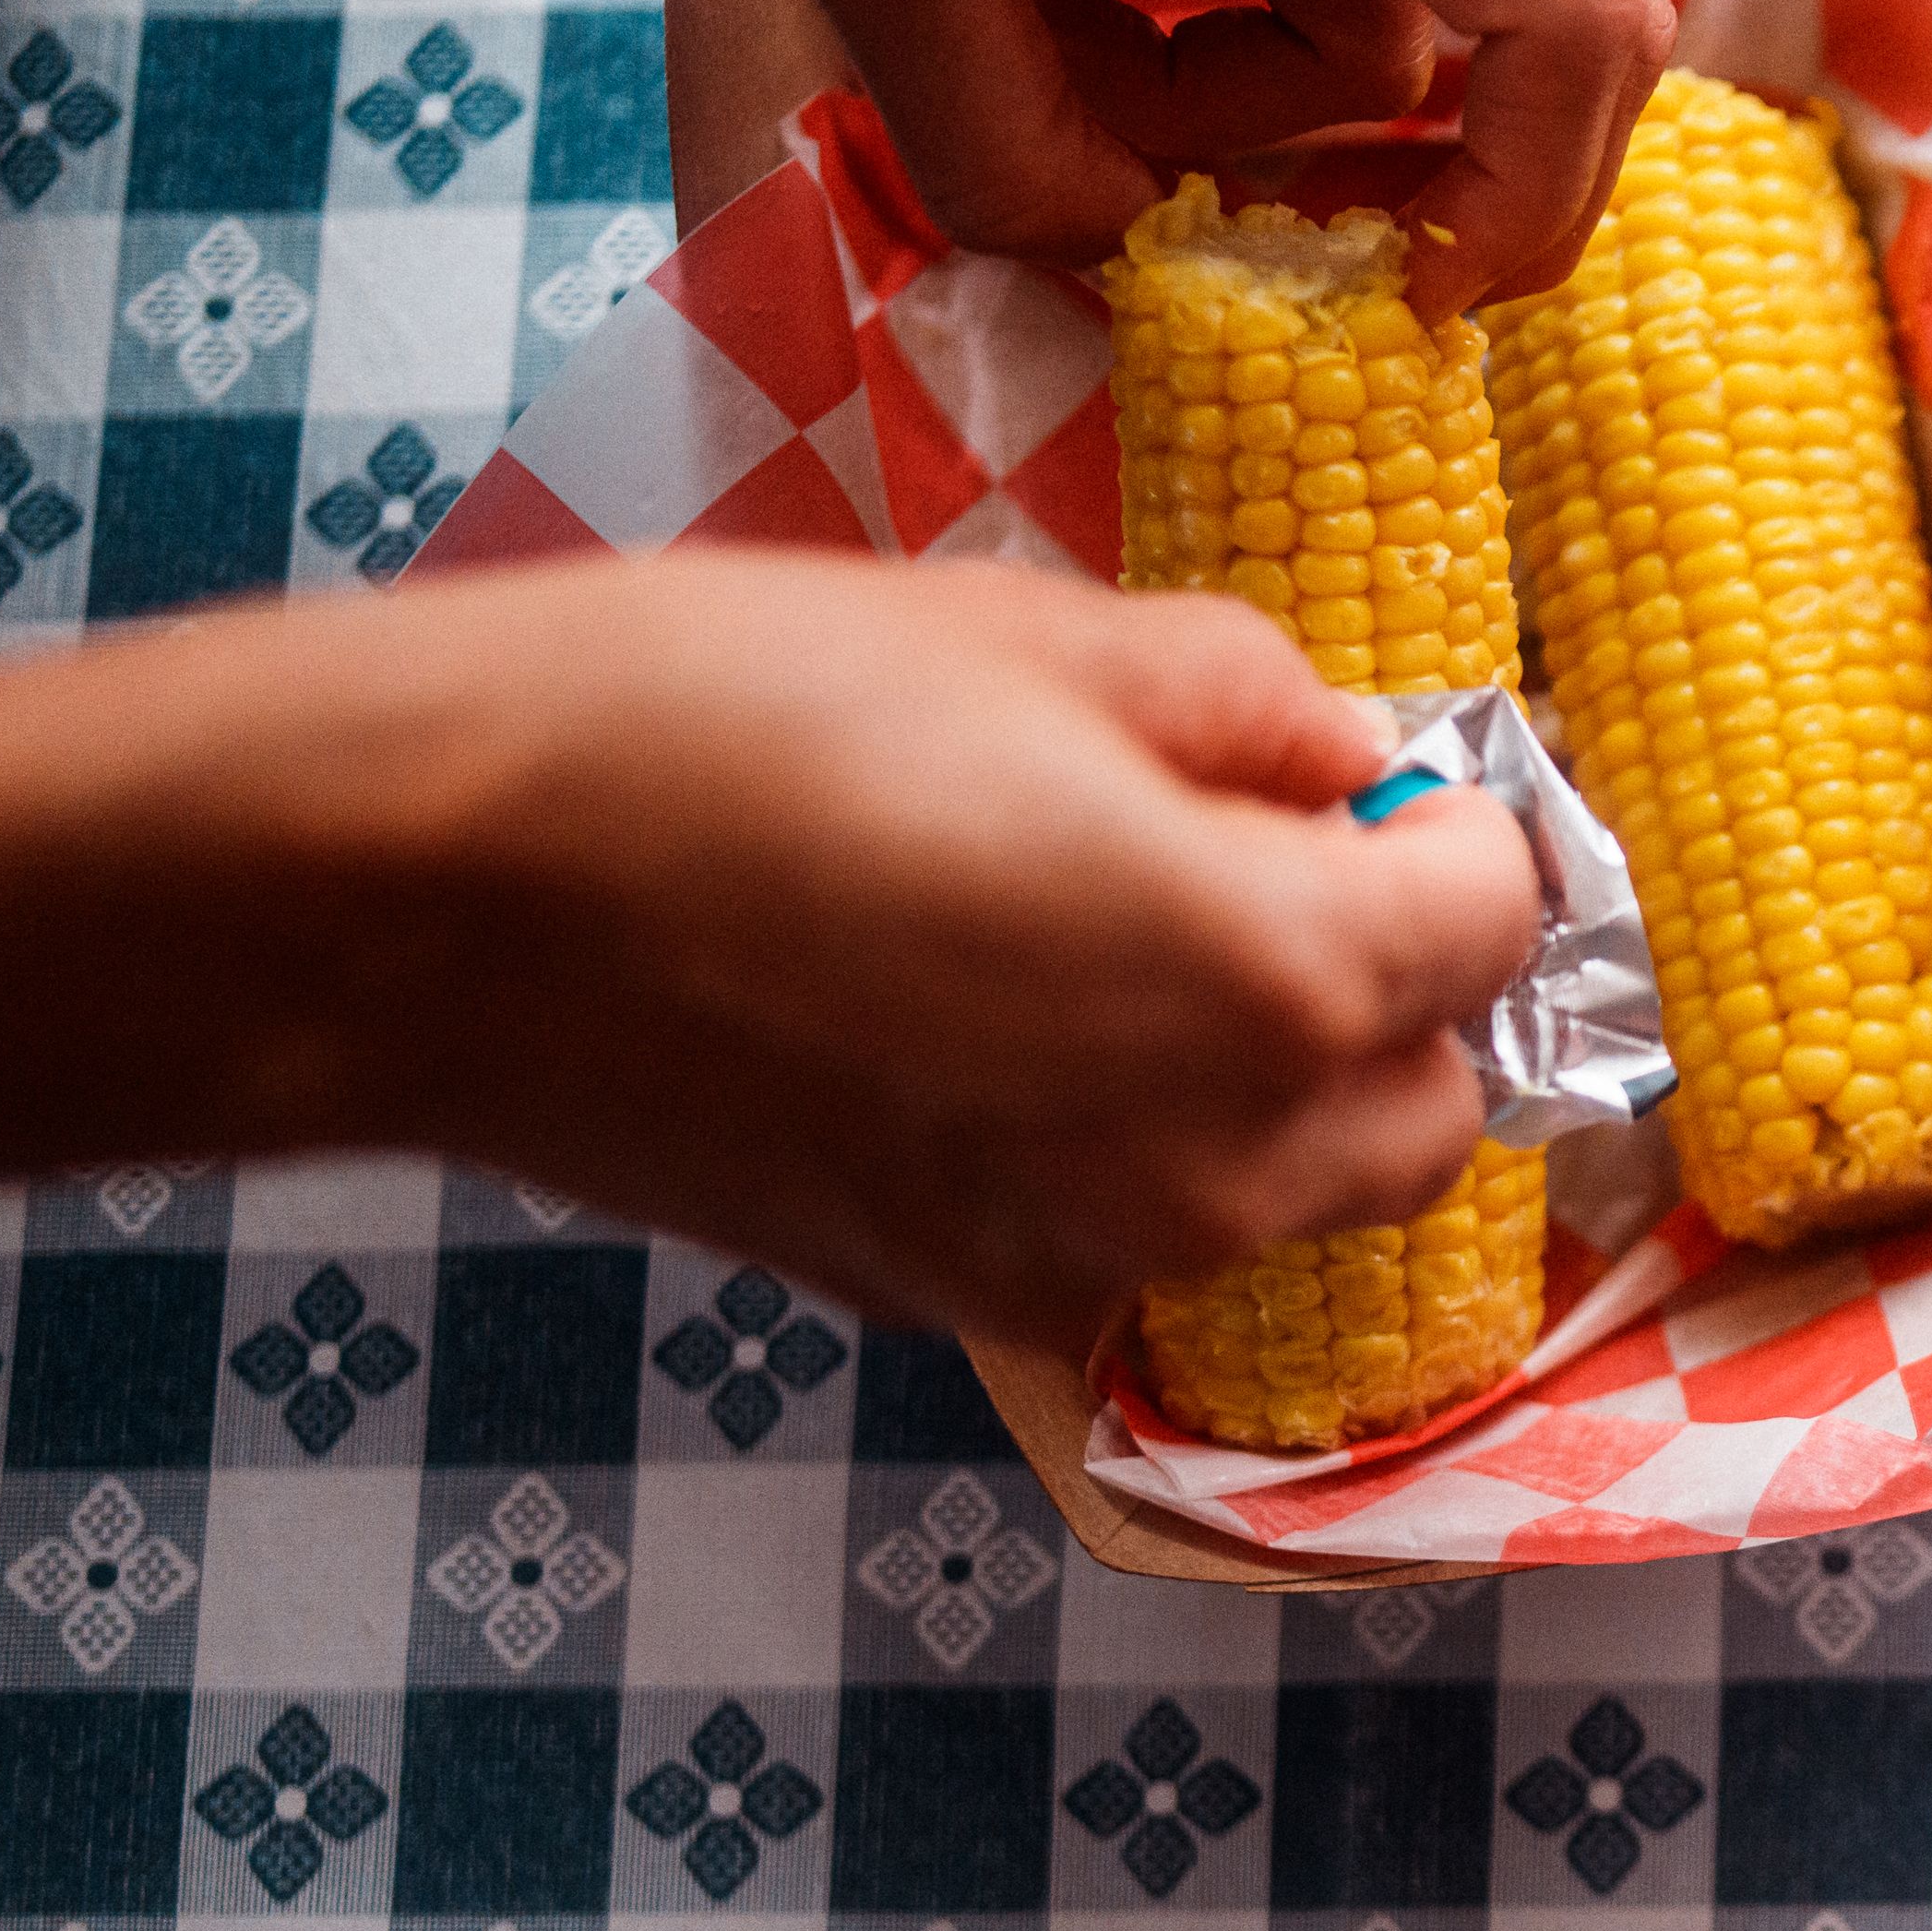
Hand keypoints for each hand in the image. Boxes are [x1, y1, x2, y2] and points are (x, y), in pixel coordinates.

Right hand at [0, 555, 1547, 1348]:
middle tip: (1273, 862)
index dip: (1459, 837)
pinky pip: (1126, 1234)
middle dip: (1391, 995)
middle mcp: (1216, 1169)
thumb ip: (1247, 702)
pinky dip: (1123, 1150)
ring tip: (1113, 937)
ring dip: (1265, 1088)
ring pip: (1284, 1201)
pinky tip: (985, 1027)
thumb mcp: (1033, 633)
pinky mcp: (955, 1297)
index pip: (1495, 925)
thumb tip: (1344, 757)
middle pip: (1424, 1111)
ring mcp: (1082, 1261)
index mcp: (1278, 983)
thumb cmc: (726, 720)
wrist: (436, 895)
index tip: (1391, 786)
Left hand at [623, 0, 1667, 314]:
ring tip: (1045, 38)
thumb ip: (996, 131)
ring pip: (1394, 8)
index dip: (1526, 195)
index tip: (1409, 296)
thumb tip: (1114, 261)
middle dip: (1385, 162)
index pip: (1569, 15)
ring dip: (1239, 86)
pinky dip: (1207, 10)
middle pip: (1534, 25)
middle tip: (1219, 222)